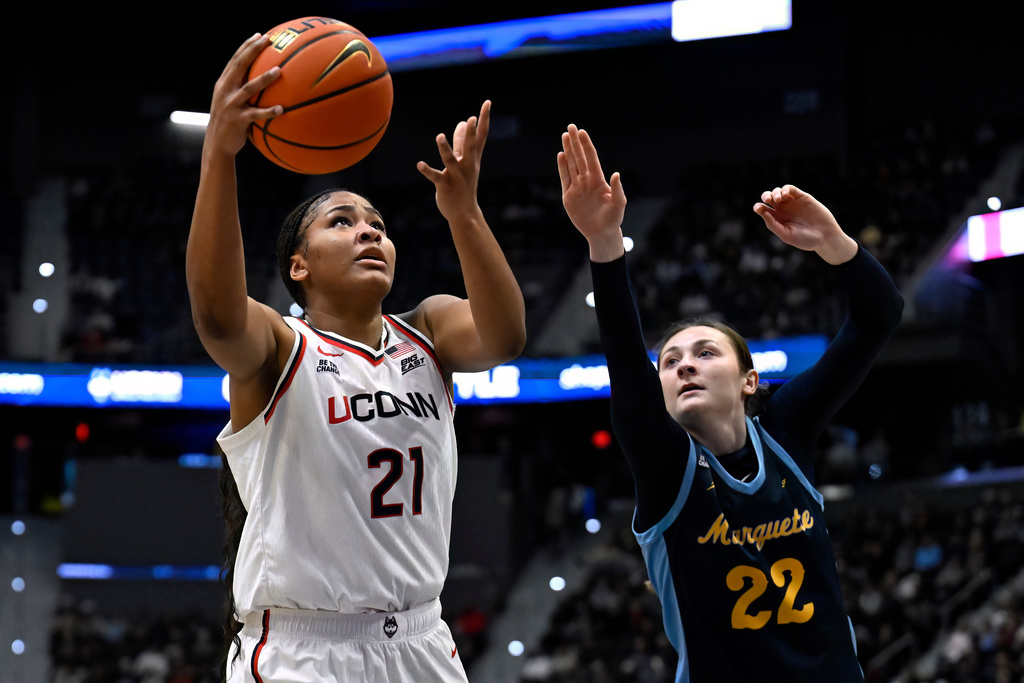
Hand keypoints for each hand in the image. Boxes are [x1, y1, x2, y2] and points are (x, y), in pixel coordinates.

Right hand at [205, 33, 283, 157]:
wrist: (217, 144)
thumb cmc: (230, 121)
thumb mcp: (231, 101)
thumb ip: (242, 89)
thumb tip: (264, 77)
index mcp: (224, 84)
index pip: (235, 60)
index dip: (247, 46)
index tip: (260, 35)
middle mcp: (225, 91)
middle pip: (239, 66)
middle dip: (253, 51)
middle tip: (268, 41)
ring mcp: (230, 105)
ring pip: (248, 88)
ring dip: (264, 79)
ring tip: (279, 70)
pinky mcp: (237, 120)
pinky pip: (255, 115)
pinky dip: (268, 112)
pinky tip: (281, 109)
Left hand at [417, 100, 490, 221]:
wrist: (464, 213)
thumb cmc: (464, 185)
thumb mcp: (465, 162)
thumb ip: (462, 142)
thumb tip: (462, 122)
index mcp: (473, 158)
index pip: (481, 136)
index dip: (484, 119)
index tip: (487, 103)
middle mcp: (466, 165)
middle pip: (469, 147)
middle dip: (470, 134)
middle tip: (471, 119)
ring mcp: (456, 176)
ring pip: (450, 160)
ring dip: (445, 149)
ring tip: (439, 137)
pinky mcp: (445, 185)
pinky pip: (435, 176)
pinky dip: (427, 170)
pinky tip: (419, 164)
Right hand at [557, 125, 625, 261]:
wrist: (601, 233)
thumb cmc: (613, 218)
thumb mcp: (619, 204)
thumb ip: (618, 189)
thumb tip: (616, 173)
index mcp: (599, 180)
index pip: (591, 158)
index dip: (586, 145)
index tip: (582, 132)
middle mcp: (587, 181)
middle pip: (579, 158)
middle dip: (575, 143)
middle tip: (570, 127)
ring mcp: (577, 187)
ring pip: (571, 165)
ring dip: (568, 151)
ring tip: (564, 136)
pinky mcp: (568, 196)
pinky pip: (564, 178)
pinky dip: (562, 167)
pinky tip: (561, 155)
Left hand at [753, 185, 856, 264]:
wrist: (825, 237)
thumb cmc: (805, 239)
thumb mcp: (786, 235)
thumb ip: (773, 224)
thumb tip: (762, 212)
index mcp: (777, 220)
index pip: (763, 210)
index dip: (758, 207)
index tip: (758, 208)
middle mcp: (783, 210)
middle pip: (769, 198)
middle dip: (765, 196)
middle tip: (768, 200)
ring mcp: (793, 203)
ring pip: (778, 191)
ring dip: (775, 192)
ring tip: (778, 199)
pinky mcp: (802, 197)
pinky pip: (791, 189)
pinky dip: (785, 189)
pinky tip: (784, 195)